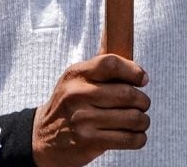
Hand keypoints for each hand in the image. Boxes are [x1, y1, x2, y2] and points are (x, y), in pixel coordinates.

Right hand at [32, 53, 150, 166]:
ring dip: (143, 121)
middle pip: (127, 93)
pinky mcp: (90, 142)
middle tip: (143, 104)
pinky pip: (128, 139)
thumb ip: (98, 67)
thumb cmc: (67, 105)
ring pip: (132, 118)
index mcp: (76, 75)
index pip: (111, 64)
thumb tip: (125, 45)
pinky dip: (139, 138)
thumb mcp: (74, 80)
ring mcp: (83, 120)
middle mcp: (78, 95)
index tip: (143, 79)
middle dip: (143, 100)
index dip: (133, 70)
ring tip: (141, 121)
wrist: (42, 138)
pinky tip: (136, 136)